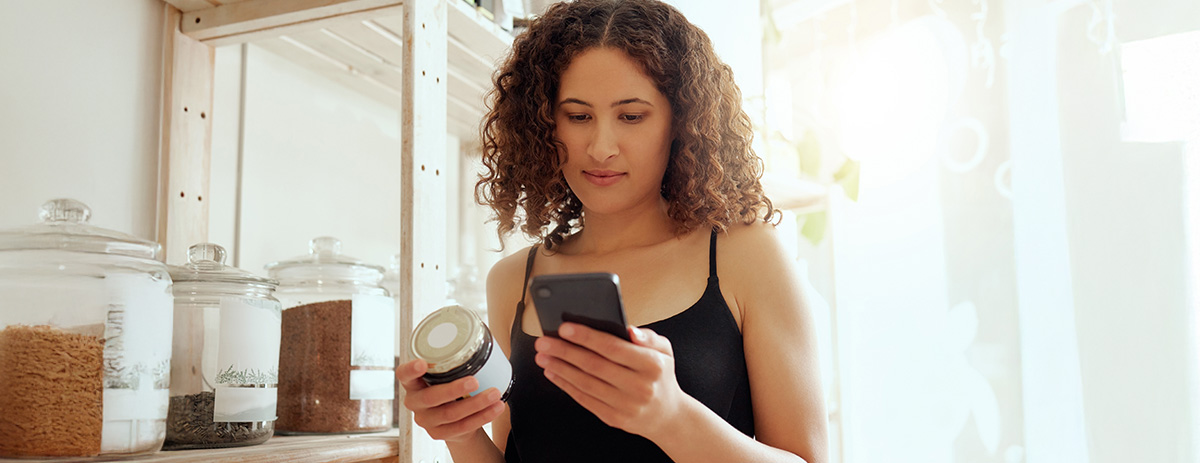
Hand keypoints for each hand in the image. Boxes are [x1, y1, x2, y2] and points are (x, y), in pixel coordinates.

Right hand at [397, 359, 505, 442]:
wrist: (454, 421)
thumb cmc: (451, 387)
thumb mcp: (446, 374)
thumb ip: (454, 358)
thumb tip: (483, 330)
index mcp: (413, 383)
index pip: (403, 375)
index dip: (410, 370)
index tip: (422, 363)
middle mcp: (415, 402)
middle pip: (431, 397)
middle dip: (454, 389)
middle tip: (474, 381)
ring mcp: (426, 420)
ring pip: (450, 414)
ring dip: (476, 403)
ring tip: (494, 393)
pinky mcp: (439, 434)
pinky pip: (463, 426)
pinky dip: (483, 416)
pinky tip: (497, 408)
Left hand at [533, 322, 686, 438]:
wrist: (666, 415)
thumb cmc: (660, 376)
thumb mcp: (664, 351)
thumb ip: (648, 337)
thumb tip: (628, 330)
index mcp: (652, 365)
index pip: (614, 348)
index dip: (587, 337)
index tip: (565, 328)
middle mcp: (640, 386)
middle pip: (595, 366)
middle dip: (565, 352)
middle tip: (544, 341)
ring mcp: (626, 405)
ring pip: (586, 383)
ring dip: (560, 368)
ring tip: (543, 356)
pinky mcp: (613, 418)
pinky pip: (584, 399)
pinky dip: (565, 385)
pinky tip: (553, 372)